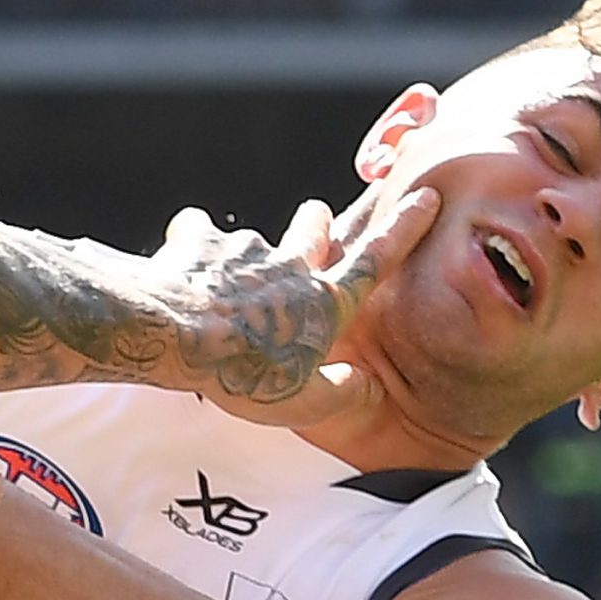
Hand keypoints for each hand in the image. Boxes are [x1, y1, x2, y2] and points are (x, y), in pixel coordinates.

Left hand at [146, 184, 437, 426]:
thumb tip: (367, 386)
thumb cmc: (242, 373)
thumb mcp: (306, 402)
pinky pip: (196, 231)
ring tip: (228, 269)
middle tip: (318, 214)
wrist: (177, 336)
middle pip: (314, 230)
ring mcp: (244, 250)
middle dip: (318, 221)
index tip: (423, 197)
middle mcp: (290, 265)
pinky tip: (178, 260)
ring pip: (254, 238)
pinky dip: (191, 242)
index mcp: (324, 302)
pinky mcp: (199, 242)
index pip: (375, 259)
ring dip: (246, 249)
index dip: (404, 228)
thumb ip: (343, 393)